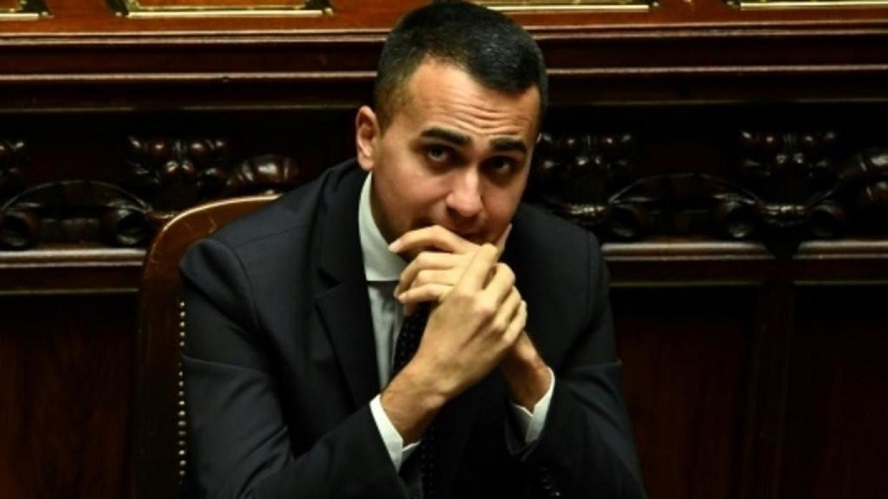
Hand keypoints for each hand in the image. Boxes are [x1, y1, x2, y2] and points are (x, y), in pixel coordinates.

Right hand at [381, 243, 526, 441]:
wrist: (439, 372)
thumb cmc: (434, 336)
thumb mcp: (440, 303)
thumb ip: (460, 283)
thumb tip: (476, 266)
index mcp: (464, 292)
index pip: (486, 257)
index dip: (487, 253)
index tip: (487, 255)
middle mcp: (485, 304)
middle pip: (507, 273)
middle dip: (501, 271)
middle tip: (495, 275)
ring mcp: (499, 323)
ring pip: (516, 293)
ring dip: (508, 291)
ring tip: (501, 294)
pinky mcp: (508, 339)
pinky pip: (521, 314)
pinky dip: (516, 308)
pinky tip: (509, 309)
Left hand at [391, 224, 510, 313]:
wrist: (486, 335)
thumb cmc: (485, 310)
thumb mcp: (486, 282)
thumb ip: (484, 259)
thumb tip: (503, 231)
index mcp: (472, 252)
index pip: (437, 234)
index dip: (413, 236)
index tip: (393, 247)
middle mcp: (468, 260)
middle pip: (424, 258)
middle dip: (406, 273)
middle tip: (399, 286)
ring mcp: (463, 277)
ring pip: (423, 274)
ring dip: (407, 288)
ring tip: (403, 299)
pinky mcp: (457, 295)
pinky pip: (427, 290)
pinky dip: (412, 298)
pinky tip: (408, 307)